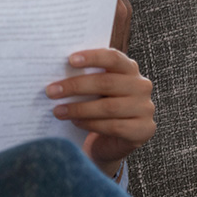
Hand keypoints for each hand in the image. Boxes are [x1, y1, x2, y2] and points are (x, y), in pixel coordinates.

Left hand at [45, 48, 154, 176]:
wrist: (113, 139)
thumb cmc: (98, 104)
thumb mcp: (93, 88)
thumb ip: (85, 76)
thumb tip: (55, 68)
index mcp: (129, 68)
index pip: (113, 58)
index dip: (92, 57)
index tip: (70, 60)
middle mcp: (141, 86)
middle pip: (106, 82)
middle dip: (75, 86)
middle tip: (51, 91)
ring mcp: (145, 108)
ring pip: (108, 107)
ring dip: (79, 109)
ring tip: (57, 110)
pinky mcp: (144, 130)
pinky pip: (114, 126)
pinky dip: (91, 124)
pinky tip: (75, 122)